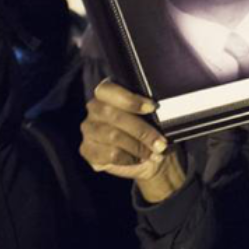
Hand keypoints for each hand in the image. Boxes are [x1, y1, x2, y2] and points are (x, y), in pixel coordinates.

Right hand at [79, 79, 184, 201]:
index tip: (152, 107)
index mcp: (107, 93)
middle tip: (161, 143)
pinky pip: (110, 154)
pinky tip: (139, 159)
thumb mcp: (152, 117)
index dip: (129, 99)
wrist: (146, 156)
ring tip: (155, 153)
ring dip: (138, 147)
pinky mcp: (88, 150)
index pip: (108, 90)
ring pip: (113, 136)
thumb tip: (159, 114)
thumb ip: (150, 112)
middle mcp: (94, 109)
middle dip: (141, 130)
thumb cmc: (148, 129)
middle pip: (114, 116)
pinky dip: (129, 158)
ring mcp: (89, 130)